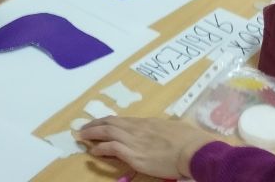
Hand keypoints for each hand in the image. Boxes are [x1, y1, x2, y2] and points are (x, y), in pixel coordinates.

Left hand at [78, 116, 218, 179]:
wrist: (192, 150)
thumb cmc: (188, 140)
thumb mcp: (171, 130)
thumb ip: (160, 130)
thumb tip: (158, 133)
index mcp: (146, 122)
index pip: (121, 120)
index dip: (106, 121)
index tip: (98, 123)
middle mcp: (137, 128)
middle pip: (110, 123)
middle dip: (94, 125)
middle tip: (82, 128)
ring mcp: (134, 141)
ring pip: (107, 132)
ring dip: (92, 134)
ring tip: (81, 137)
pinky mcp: (134, 155)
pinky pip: (111, 148)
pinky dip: (100, 148)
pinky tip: (93, 151)